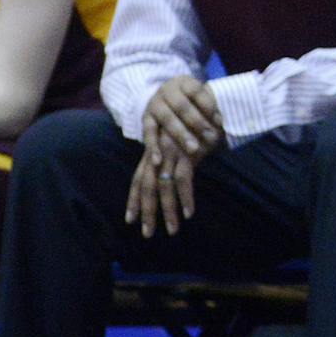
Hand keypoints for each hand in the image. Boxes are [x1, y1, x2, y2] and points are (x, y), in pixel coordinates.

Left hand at [126, 117, 197, 237]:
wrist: (205, 103)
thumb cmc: (194, 126)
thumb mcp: (179, 146)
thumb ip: (174, 161)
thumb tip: (171, 181)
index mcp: (154, 153)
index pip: (138, 180)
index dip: (133, 199)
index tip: (130, 219)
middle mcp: (158, 154)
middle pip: (147, 187)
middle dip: (146, 211)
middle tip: (147, 233)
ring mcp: (171, 153)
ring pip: (163, 187)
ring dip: (168, 210)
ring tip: (172, 230)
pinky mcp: (186, 153)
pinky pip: (183, 180)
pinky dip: (185, 197)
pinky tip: (188, 213)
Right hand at [143, 76, 222, 167]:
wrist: (165, 100)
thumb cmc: (191, 102)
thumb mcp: (201, 100)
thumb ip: (209, 109)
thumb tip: (220, 123)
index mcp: (184, 82)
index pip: (196, 91)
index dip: (208, 105)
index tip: (219, 121)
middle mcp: (167, 90)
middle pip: (181, 105)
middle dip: (197, 122)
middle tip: (210, 137)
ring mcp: (154, 103)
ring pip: (166, 118)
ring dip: (180, 134)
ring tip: (193, 149)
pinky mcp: (145, 118)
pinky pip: (148, 132)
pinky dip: (153, 147)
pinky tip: (158, 160)